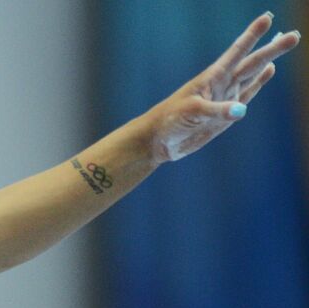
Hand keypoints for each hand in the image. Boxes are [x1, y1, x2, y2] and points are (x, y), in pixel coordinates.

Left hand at [144, 13, 298, 163]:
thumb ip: (217, 111)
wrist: (158, 141)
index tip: (267, 18)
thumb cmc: (169, 120)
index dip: (252, 35)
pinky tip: (269, 71)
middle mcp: (222, 84)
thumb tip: (241, 110)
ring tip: (285, 43)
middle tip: (295, 36)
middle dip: (273, 48)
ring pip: (253, 74)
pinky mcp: (227, 114)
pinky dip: (259, 82)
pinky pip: (247, 93)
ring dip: (269, 60)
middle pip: (252, 62)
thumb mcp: (192, 112)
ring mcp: (226, 97)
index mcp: (213, 77)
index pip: (237, 52)